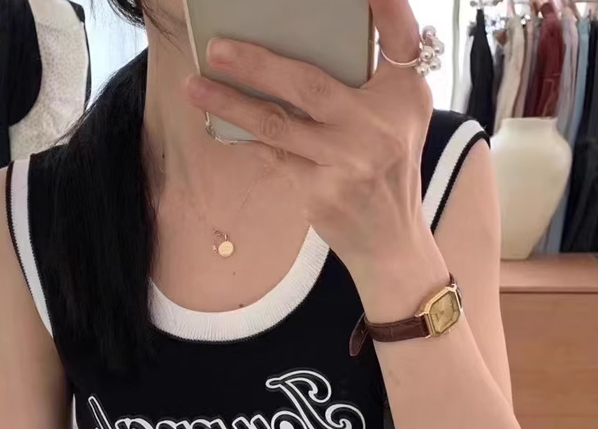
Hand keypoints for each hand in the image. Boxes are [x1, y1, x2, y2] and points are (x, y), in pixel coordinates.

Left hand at [185, 0, 438, 301]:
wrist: (389, 237)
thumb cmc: (391, 165)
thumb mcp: (403, 112)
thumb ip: (379, 72)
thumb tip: (320, 35)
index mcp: (403, 96)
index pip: (399, 41)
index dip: (385, 8)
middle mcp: (377, 127)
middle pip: (309, 86)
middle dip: (258, 65)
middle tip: (216, 48)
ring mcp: (345, 163)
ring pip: (277, 126)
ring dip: (231, 105)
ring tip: (194, 87)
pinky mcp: (319, 192)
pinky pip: (272, 155)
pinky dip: (245, 137)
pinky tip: (218, 123)